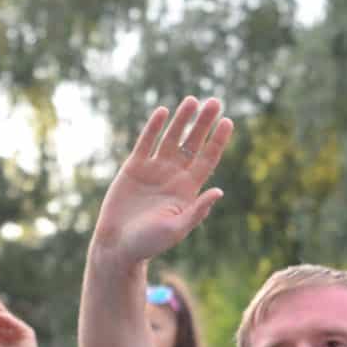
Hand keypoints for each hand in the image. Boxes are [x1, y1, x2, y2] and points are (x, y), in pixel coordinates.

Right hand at [89, 97, 233, 266]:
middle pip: (192, 143)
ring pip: (171, 138)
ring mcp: (154, 169)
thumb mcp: (176, 229)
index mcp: (188, 189)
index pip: (207, 159)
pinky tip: (162, 111)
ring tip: (192, 100)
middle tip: (215, 101)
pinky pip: (145, 143)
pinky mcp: (133, 168)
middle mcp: (173, 176)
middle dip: (203, 123)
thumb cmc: (149, 244)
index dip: (218, 141)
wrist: (118, 246)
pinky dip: (153, 127)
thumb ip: (197, 211)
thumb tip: (219, 192)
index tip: (228, 121)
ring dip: (181, 120)